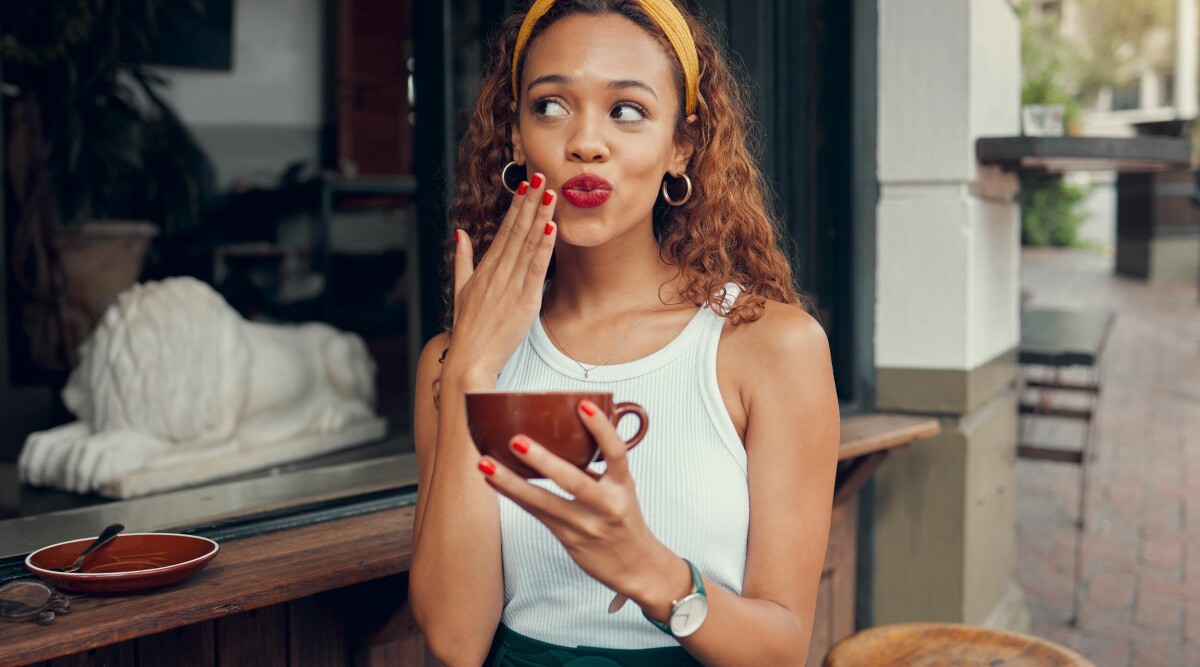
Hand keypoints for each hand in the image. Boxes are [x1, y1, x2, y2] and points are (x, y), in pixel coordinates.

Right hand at [444, 175, 557, 384]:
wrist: (469, 360)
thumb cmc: (468, 329)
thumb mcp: (460, 290)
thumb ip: (462, 260)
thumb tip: (460, 234)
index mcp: (485, 269)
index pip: (504, 230)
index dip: (517, 206)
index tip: (526, 185)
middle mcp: (497, 273)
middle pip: (516, 231)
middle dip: (530, 202)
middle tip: (542, 176)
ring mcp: (510, 286)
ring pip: (527, 244)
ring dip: (540, 217)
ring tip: (551, 193)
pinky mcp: (524, 302)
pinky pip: (535, 268)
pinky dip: (544, 247)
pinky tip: (552, 228)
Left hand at [477, 399, 678, 605]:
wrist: (636, 567)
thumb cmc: (623, 519)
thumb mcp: (620, 489)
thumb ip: (597, 466)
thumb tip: (568, 431)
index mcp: (623, 486)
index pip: (616, 453)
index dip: (601, 428)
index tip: (582, 405)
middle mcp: (606, 505)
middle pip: (573, 481)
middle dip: (543, 461)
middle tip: (516, 440)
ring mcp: (584, 525)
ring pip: (543, 502)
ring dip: (511, 482)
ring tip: (485, 463)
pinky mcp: (567, 538)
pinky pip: (535, 512)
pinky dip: (512, 494)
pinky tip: (491, 479)